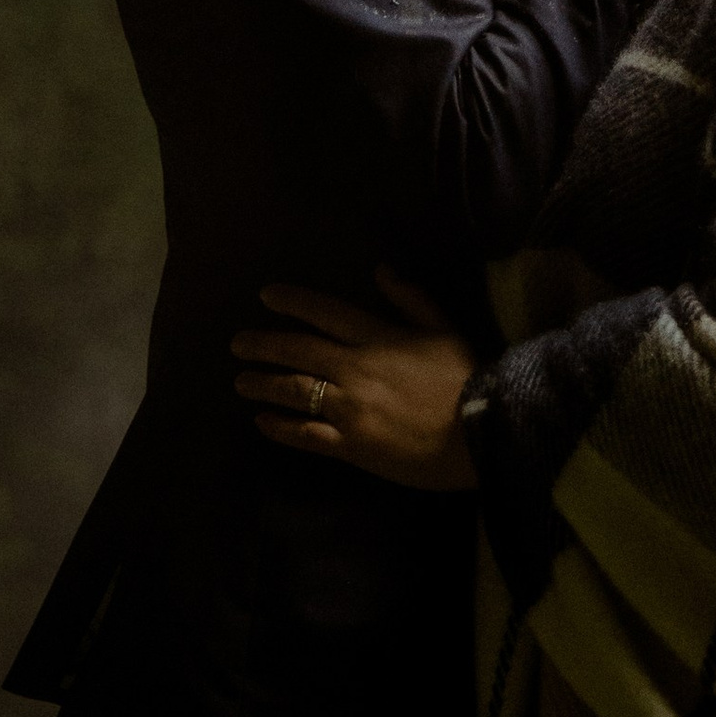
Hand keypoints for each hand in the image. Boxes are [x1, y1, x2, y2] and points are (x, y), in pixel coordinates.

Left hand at [231, 273, 478, 492]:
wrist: (479, 433)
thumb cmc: (464, 378)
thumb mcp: (443, 328)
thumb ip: (409, 298)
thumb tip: (380, 270)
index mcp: (377, 337)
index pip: (324, 312)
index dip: (292, 302)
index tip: (266, 296)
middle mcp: (356, 369)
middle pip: (299, 350)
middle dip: (264, 344)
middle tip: (237, 344)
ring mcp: (350, 409)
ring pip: (295, 391)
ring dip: (264, 384)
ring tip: (241, 381)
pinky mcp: (352, 446)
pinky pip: (307, 435)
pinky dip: (282, 428)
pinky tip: (263, 423)